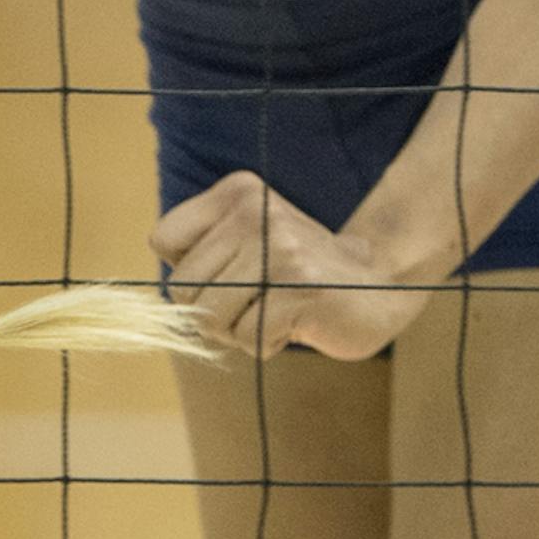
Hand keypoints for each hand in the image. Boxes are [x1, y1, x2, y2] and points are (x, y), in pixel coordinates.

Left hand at [151, 171, 433, 362]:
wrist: (380, 281)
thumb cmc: (298, 271)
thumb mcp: (247, 240)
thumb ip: (202, 256)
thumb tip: (158, 311)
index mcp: (237, 194)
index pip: (163, 240)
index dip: (188, 273)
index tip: (225, 274)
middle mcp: (254, 214)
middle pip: (183, 288)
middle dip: (212, 311)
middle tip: (256, 301)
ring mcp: (279, 250)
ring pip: (211, 318)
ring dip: (239, 331)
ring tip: (276, 310)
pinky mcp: (300, 291)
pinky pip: (249, 338)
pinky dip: (268, 344)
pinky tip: (299, 322)